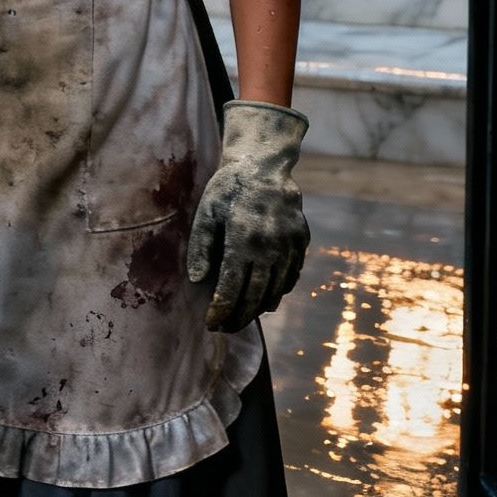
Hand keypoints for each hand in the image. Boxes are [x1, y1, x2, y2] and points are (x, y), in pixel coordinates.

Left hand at [186, 101, 310, 331]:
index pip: (231, 287)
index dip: (221, 309)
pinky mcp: (300, 244)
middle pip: (254, 296)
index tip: (211, 324)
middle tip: (225, 329)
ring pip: (275, 291)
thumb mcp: (207, 211)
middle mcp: (269, 248)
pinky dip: (277, 293)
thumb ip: (201, 246)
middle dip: (239, 317)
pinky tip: (264, 299)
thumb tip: (197, 279)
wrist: (265, 166)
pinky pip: (290, 278)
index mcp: (242, 239)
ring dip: (258, 310)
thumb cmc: (229, 188)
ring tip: (241, 318)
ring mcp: (288, 247)